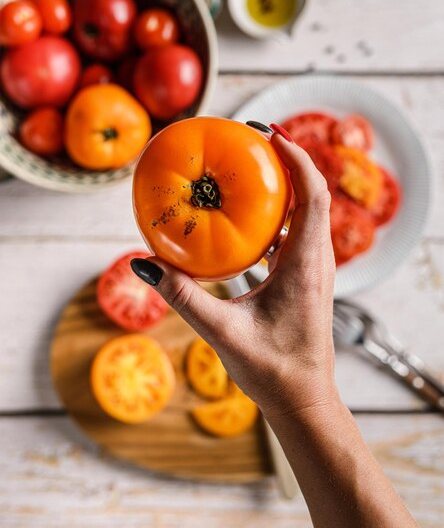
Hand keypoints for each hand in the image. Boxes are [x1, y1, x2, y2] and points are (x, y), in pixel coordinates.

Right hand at [131, 133, 336, 416]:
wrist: (304, 400)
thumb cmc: (273, 370)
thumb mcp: (222, 332)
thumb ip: (183, 296)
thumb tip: (144, 264)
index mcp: (306, 265)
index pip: (313, 194)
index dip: (297, 157)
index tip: (270, 133)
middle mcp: (318, 261)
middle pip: (313, 194)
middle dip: (289, 160)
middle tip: (253, 140)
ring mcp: (315, 269)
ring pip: (309, 212)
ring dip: (286, 185)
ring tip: (251, 169)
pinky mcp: (307, 278)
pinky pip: (298, 233)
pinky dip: (279, 214)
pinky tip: (249, 217)